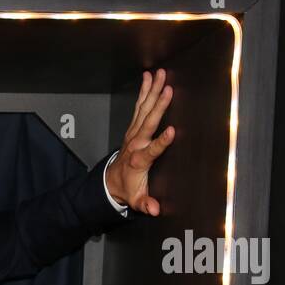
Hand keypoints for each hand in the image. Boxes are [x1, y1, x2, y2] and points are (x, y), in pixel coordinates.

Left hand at [106, 68, 175, 216]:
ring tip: (161, 74)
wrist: (112, 182)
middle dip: (158, 106)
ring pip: (144, 109)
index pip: (152, 150)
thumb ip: (145, 204)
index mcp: (140, 160)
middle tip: (168, 89)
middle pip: (148, 122)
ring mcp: (133, 133)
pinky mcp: (133, 127)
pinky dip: (144, 91)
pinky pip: (139, 107)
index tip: (172, 131)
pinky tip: (150, 77)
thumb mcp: (136, 200)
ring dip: (152, 91)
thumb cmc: (128, 189)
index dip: (161, 142)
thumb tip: (154, 210)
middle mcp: (136, 143)